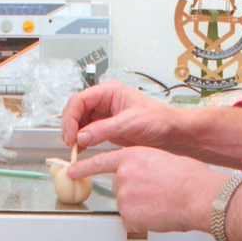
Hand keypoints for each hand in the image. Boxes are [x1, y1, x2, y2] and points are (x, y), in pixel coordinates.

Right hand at [61, 80, 179, 151]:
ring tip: (75, 148)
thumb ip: (104, 129)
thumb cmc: (157, 120)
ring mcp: (104, 113)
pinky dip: (81, 139)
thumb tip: (81, 136)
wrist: (171, 131)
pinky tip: (81, 149)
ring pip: (79, 121)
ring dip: (74, 134)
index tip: (70, 136)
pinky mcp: (106, 126)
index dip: (70, 118)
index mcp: (108, 91)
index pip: (79, 100)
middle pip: (75, 109)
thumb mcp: (130, 123)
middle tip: (70, 143)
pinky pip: (87, 130)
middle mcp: (103, 100)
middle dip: (70, 126)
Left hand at [69, 146, 225, 233]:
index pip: (100, 162)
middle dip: (134, 193)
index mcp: (132, 156)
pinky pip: (131, 222)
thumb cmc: (189, 178)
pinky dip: (143, 222)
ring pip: (127, 206)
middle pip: (119, 188)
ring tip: (161, 204)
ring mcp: (124, 196)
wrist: (198, 196)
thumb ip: (144, 165)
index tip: (71, 171)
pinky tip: (158, 215)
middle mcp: (123, 175)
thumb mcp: (162, 159)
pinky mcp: (128, 215)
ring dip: (140, 208)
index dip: (84, 167)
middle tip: (155, 194)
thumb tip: (142, 174)